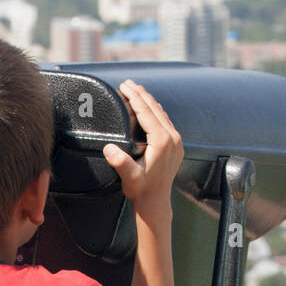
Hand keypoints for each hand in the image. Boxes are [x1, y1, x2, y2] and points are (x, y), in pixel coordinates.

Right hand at [102, 80, 182, 221]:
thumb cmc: (141, 189)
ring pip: (162, 113)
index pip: (146, 112)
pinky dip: (155, 111)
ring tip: (136, 91)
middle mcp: (173, 138)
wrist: (155, 202)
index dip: (134, 97)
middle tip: (127, 83)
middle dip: (141, 94)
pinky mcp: (176, 145)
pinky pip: (166, 121)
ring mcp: (177, 141)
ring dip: (148, 100)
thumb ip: (120, 162)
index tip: (125, 86)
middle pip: (155, 108)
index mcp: (162, 141)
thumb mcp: (129, 176)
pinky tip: (148, 108)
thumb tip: (109, 149)